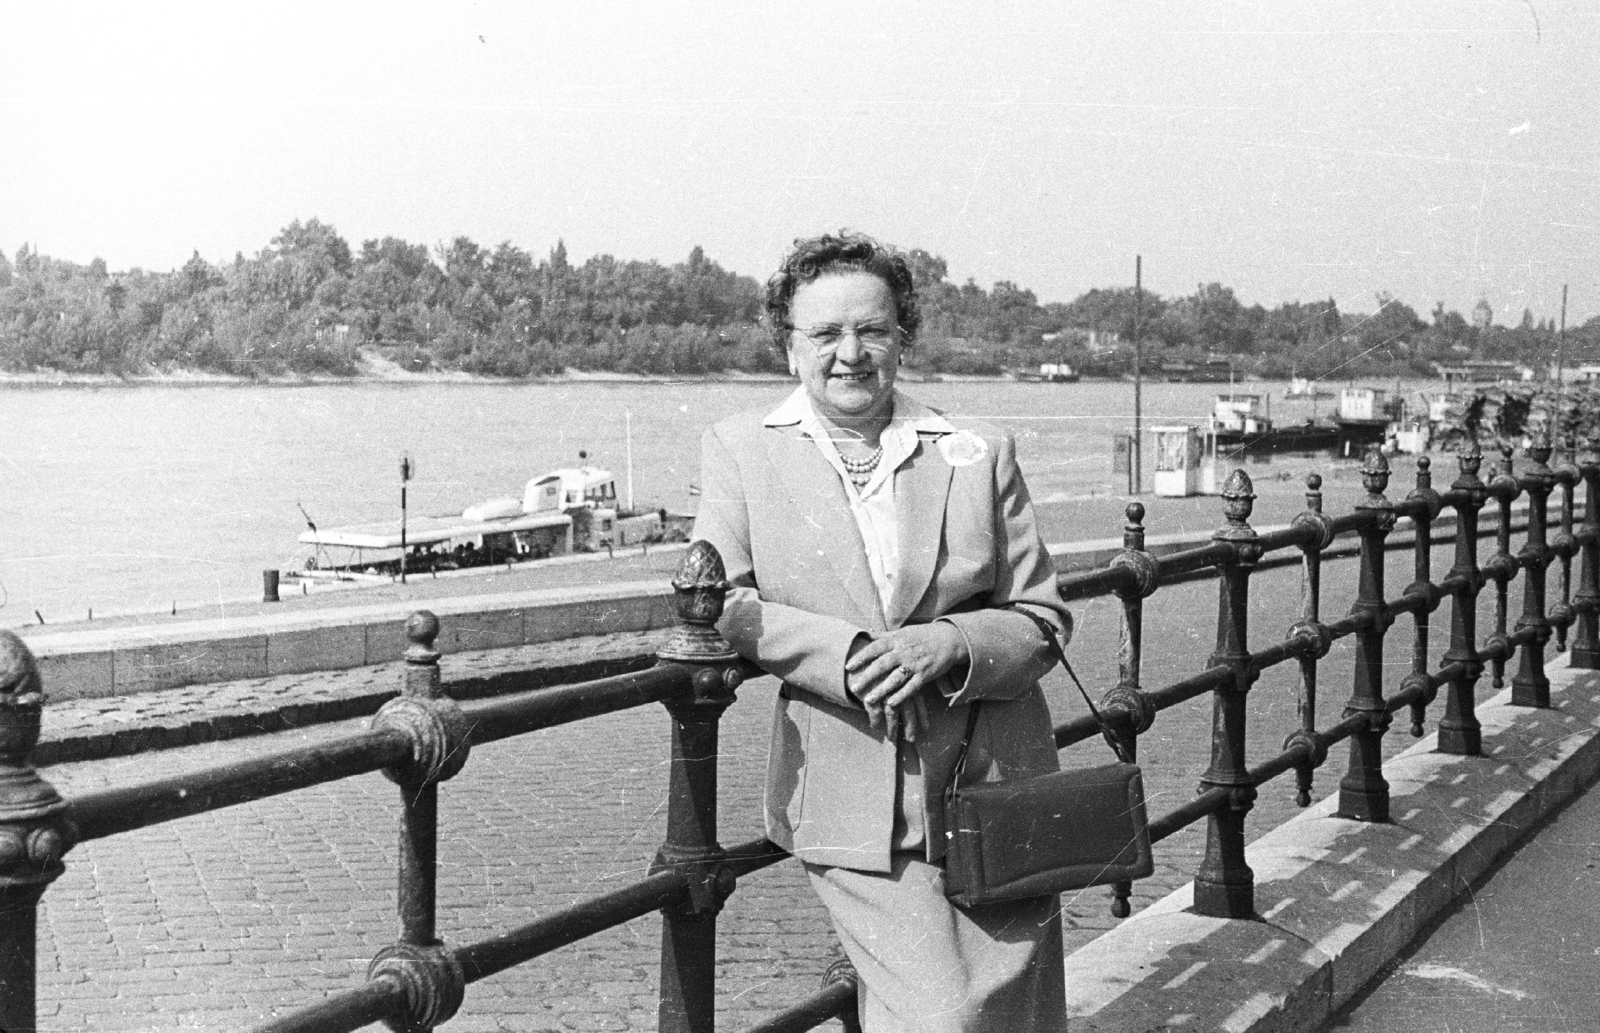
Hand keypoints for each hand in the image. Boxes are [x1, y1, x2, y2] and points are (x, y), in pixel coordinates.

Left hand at [846, 623, 969, 740]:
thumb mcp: (902, 632)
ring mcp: (915, 664)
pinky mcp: (925, 675)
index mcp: (897, 640)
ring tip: (868, 700)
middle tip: (854, 687)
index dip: (861, 657)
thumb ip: (884, 636)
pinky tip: (890, 704)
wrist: (949, 639)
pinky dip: (902, 696)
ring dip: (881, 690)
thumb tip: (866, 634)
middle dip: (867, 677)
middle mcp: (904, 651)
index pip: (875, 648)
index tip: (848, 666)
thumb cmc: (922, 635)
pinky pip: (912, 687)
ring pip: (895, 678)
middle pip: (882, 664)